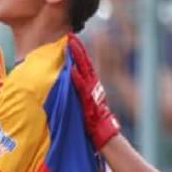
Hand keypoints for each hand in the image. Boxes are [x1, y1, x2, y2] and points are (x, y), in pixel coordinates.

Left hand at [67, 33, 120, 148]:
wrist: (103, 134)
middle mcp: (92, 86)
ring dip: (77, 58)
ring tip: (70, 45)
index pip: (84, 65)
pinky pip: (82, 88)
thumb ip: (78, 92)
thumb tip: (68, 83)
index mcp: (91, 85)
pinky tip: (71, 70)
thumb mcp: (84, 103)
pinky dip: (77, 79)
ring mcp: (91, 93)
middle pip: (84, 63)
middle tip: (70, 37)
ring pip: (84, 71)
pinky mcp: (89, 101)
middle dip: (77, 50)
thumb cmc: (92, 121)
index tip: (71, 40)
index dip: (78, 52)